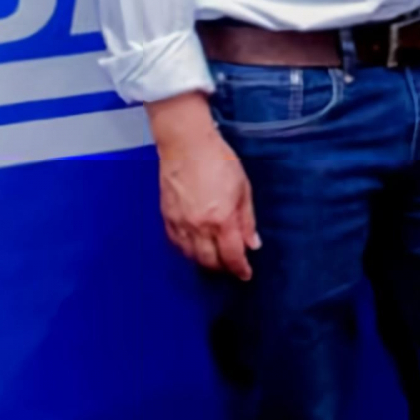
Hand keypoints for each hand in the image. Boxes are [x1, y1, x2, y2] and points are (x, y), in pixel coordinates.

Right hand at [148, 94, 258, 280]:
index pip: (232, 256)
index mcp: (221, 219)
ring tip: (215, 259)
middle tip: (231, 266)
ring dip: (205, 262)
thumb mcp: (243, 188)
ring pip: (192, 256)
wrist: (186, 144)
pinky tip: (195, 247)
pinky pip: (177, 244)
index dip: (240, 269)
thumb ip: (247, 220)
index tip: (245, 274)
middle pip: (210, 261)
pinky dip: (188, 251)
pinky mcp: (167, 217)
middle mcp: (199, 226)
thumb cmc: (218, 161)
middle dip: (223, 268)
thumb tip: (252, 244)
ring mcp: (180, 223)